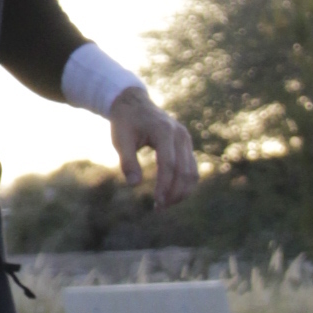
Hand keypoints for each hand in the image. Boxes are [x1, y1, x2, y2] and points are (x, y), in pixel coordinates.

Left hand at [111, 90, 198, 211]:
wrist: (133, 103)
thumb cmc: (125, 122)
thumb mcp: (120, 139)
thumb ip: (127, 161)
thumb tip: (134, 184)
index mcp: (164, 131)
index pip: (169, 164)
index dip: (165, 185)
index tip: (157, 202)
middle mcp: (180, 135)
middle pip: (184, 170)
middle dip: (174, 193)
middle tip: (159, 208)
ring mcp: (186, 139)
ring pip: (192, 171)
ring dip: (182, 191)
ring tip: (165, 204)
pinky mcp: (186, 144)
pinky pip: (191, 168)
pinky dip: (185, 183)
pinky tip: (172, 194)